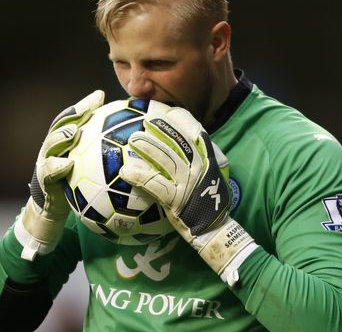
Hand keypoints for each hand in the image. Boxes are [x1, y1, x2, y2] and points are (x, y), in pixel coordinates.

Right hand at [15, 90, 104, 260]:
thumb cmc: (76, 188)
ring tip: (74, 131)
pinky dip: (56, 167)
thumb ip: (103, 157)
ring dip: (61, 136)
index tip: (100, 96)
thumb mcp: (90, 171)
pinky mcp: (42, 181)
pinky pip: (47, 172)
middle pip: (61, 125)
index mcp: (66, 143)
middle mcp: (54, 148)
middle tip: (88, 106)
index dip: (85, 106)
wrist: (52, 211)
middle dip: (74, 113)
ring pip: (51, 144)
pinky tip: (67, 165)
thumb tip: (134, 148)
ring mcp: (45, 162)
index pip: (75, 119)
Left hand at [120, 106, 256, 284]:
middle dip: (161, 128)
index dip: (181, 120)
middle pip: (178, 142)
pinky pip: (155, 185)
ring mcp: (187, 183)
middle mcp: (199, 168)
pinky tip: (125, 171)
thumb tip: (186, 150)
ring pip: (166, 160)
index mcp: (208, 160)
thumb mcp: (212, 178)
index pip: (197, 132)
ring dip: (148, 148)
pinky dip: (140, 176)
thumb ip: (200, 163)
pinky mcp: (176, 199)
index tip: (168, 111)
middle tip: (145, 119)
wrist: (215, 229)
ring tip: (132, 139)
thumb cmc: (209, 204)